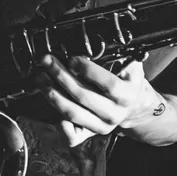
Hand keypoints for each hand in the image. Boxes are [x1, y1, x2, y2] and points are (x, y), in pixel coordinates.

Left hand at [34, 55, 164, 146]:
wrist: (135, 108)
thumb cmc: (128, 83)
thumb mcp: (132, 67)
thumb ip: (120, 56)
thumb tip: (103, 40)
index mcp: (127, 95)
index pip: (109, 84)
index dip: (90, 71)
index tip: (73, 59)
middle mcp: (115, 114)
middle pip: (84, 96)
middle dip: (62, 77)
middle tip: (48, 62)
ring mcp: (101, 126)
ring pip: (73, 113)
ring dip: (53, 94)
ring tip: (41, 78)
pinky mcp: (90, 135)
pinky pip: (70, 135)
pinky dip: (57, 123)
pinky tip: (50, 105)